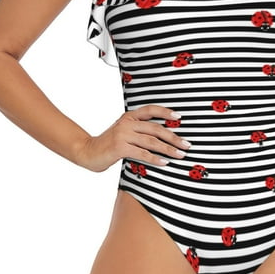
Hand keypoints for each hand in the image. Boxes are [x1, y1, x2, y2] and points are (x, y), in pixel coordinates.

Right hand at [75, 105, 190, 172]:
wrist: (87, 152)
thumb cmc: (108, 144)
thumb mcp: (123, 132)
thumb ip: (138, 131)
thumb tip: (162, 137)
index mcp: (129, 117)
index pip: (150, 110)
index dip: (165, 112)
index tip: (180, 117)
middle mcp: (127, 123)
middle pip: (155, 128)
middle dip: (173, 137)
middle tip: (187, 145)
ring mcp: (123, 135)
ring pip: (151, 141)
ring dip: (168, 149)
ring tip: (180, 155)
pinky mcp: (120, 147)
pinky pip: (142, 153)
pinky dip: (155, 158)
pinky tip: (164, 163)